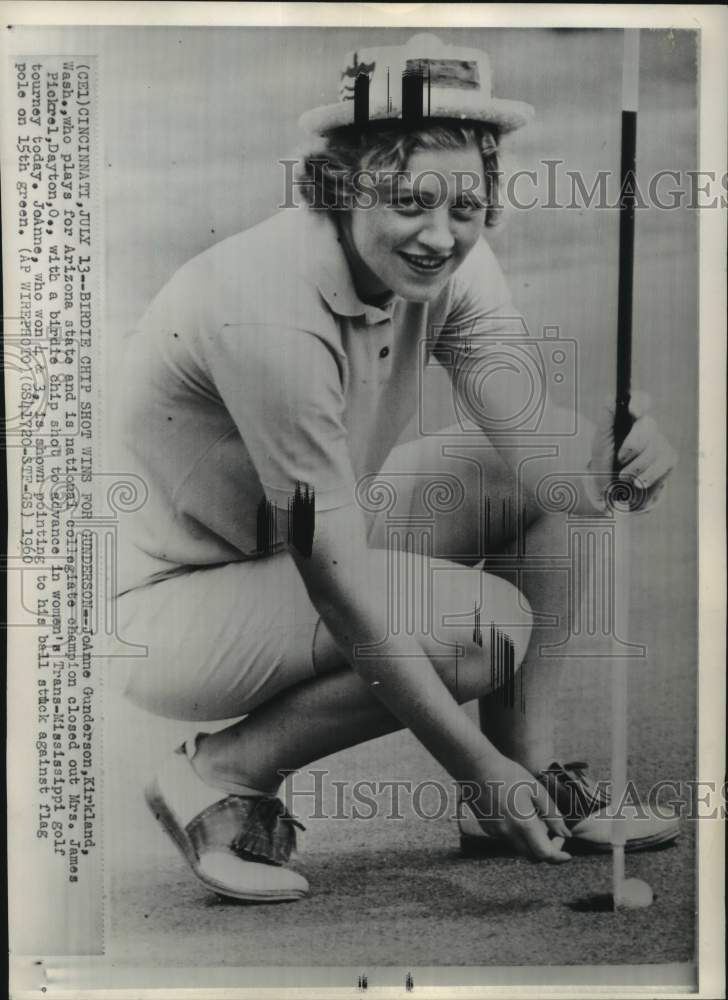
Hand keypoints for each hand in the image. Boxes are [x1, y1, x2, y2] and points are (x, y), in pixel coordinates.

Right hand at [467, 754, 571, 862]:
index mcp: (523, 823)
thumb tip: (565, 834)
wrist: (476, 767)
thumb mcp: (536, 790)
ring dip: (531, 842)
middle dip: (546, 851)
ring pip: (519, 847)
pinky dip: (517, 833)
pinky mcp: (487, 827)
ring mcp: (495, 832)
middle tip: (554, 836)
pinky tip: (517, 813)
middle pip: (532, 856)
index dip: (558, 857)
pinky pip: (507, 838)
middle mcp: (508, 833)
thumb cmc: (508, 774)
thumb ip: (552, 815)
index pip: (545, 854)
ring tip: (536, 820)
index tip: (566, 854)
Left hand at [589, 391, 676, 511]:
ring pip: (655, 448)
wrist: (613, 491)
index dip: (640, 403)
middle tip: (620, 459)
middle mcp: (647, 427)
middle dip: (633, 446)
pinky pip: (664, 463)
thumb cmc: (605, 461)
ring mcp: (660, 442)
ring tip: (623, 476)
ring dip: (636, 466)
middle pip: (648, 427)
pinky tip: (638, 483)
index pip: (641, 401)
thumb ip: (607, 419)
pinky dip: (648, 476)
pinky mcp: (669, 459)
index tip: (633, 411)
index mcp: (629, 418)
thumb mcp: (601, 441)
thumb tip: (612, 398)